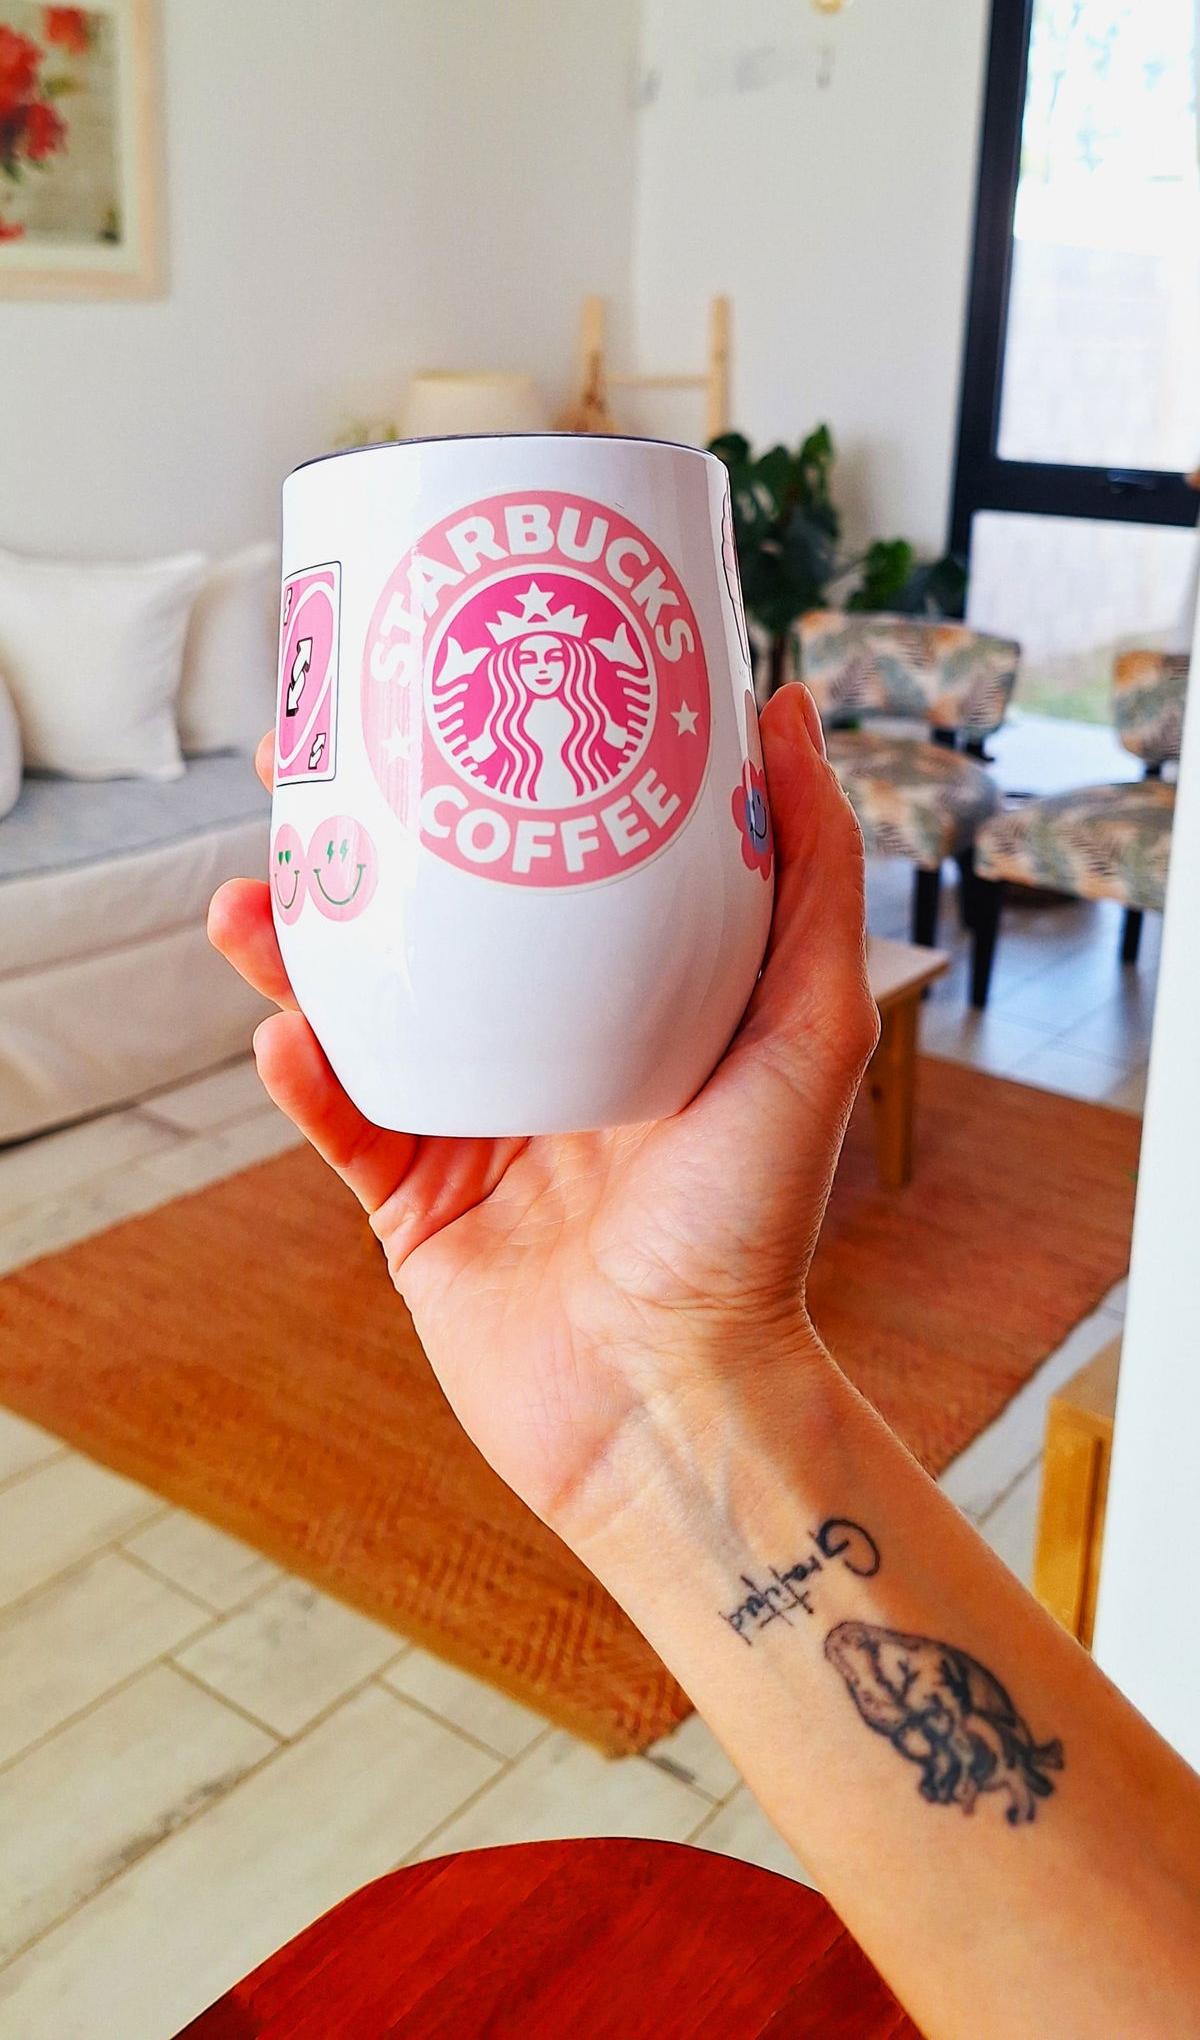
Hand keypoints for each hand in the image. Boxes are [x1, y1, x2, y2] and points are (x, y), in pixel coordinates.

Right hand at [208, 686, 876, 1546]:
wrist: (676, 1404)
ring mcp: (470, 1125)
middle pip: (429, 924)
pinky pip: (342, 1124)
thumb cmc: (756, 1225)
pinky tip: (286, 1041)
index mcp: (626, 999)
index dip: (477, 783)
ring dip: (292, 954)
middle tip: (289, 783)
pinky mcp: (411, 1207)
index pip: (540, 864)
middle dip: (354, 853)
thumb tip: (784, 716)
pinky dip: (306, 1080)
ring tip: (249, 907)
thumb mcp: (809, 1028)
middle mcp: (542, 1048)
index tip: (430, 700)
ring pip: (361, 1012)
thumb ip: (811, 878)